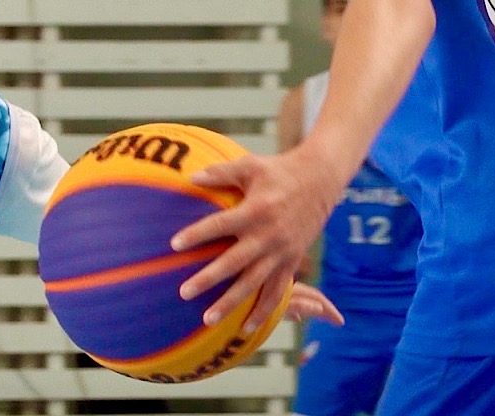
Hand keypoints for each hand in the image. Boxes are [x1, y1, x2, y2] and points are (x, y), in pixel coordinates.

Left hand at [170, 148, 340, 332]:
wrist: (320, 180)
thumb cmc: (279, 170)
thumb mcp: (250, 165)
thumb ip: (220, 173)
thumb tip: (190, 179)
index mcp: (255, 210)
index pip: (220, 225)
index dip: (197, 235)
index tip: (175, 244)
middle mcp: (268, 234)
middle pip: (233, 262)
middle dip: (208, 279)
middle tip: (184, 292)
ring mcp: (281, 251)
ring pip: (253, 284)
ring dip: (231, 303)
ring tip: (208, 319)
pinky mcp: (292, 261)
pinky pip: (277, 292)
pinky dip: (263, 312)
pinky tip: (246, 328)